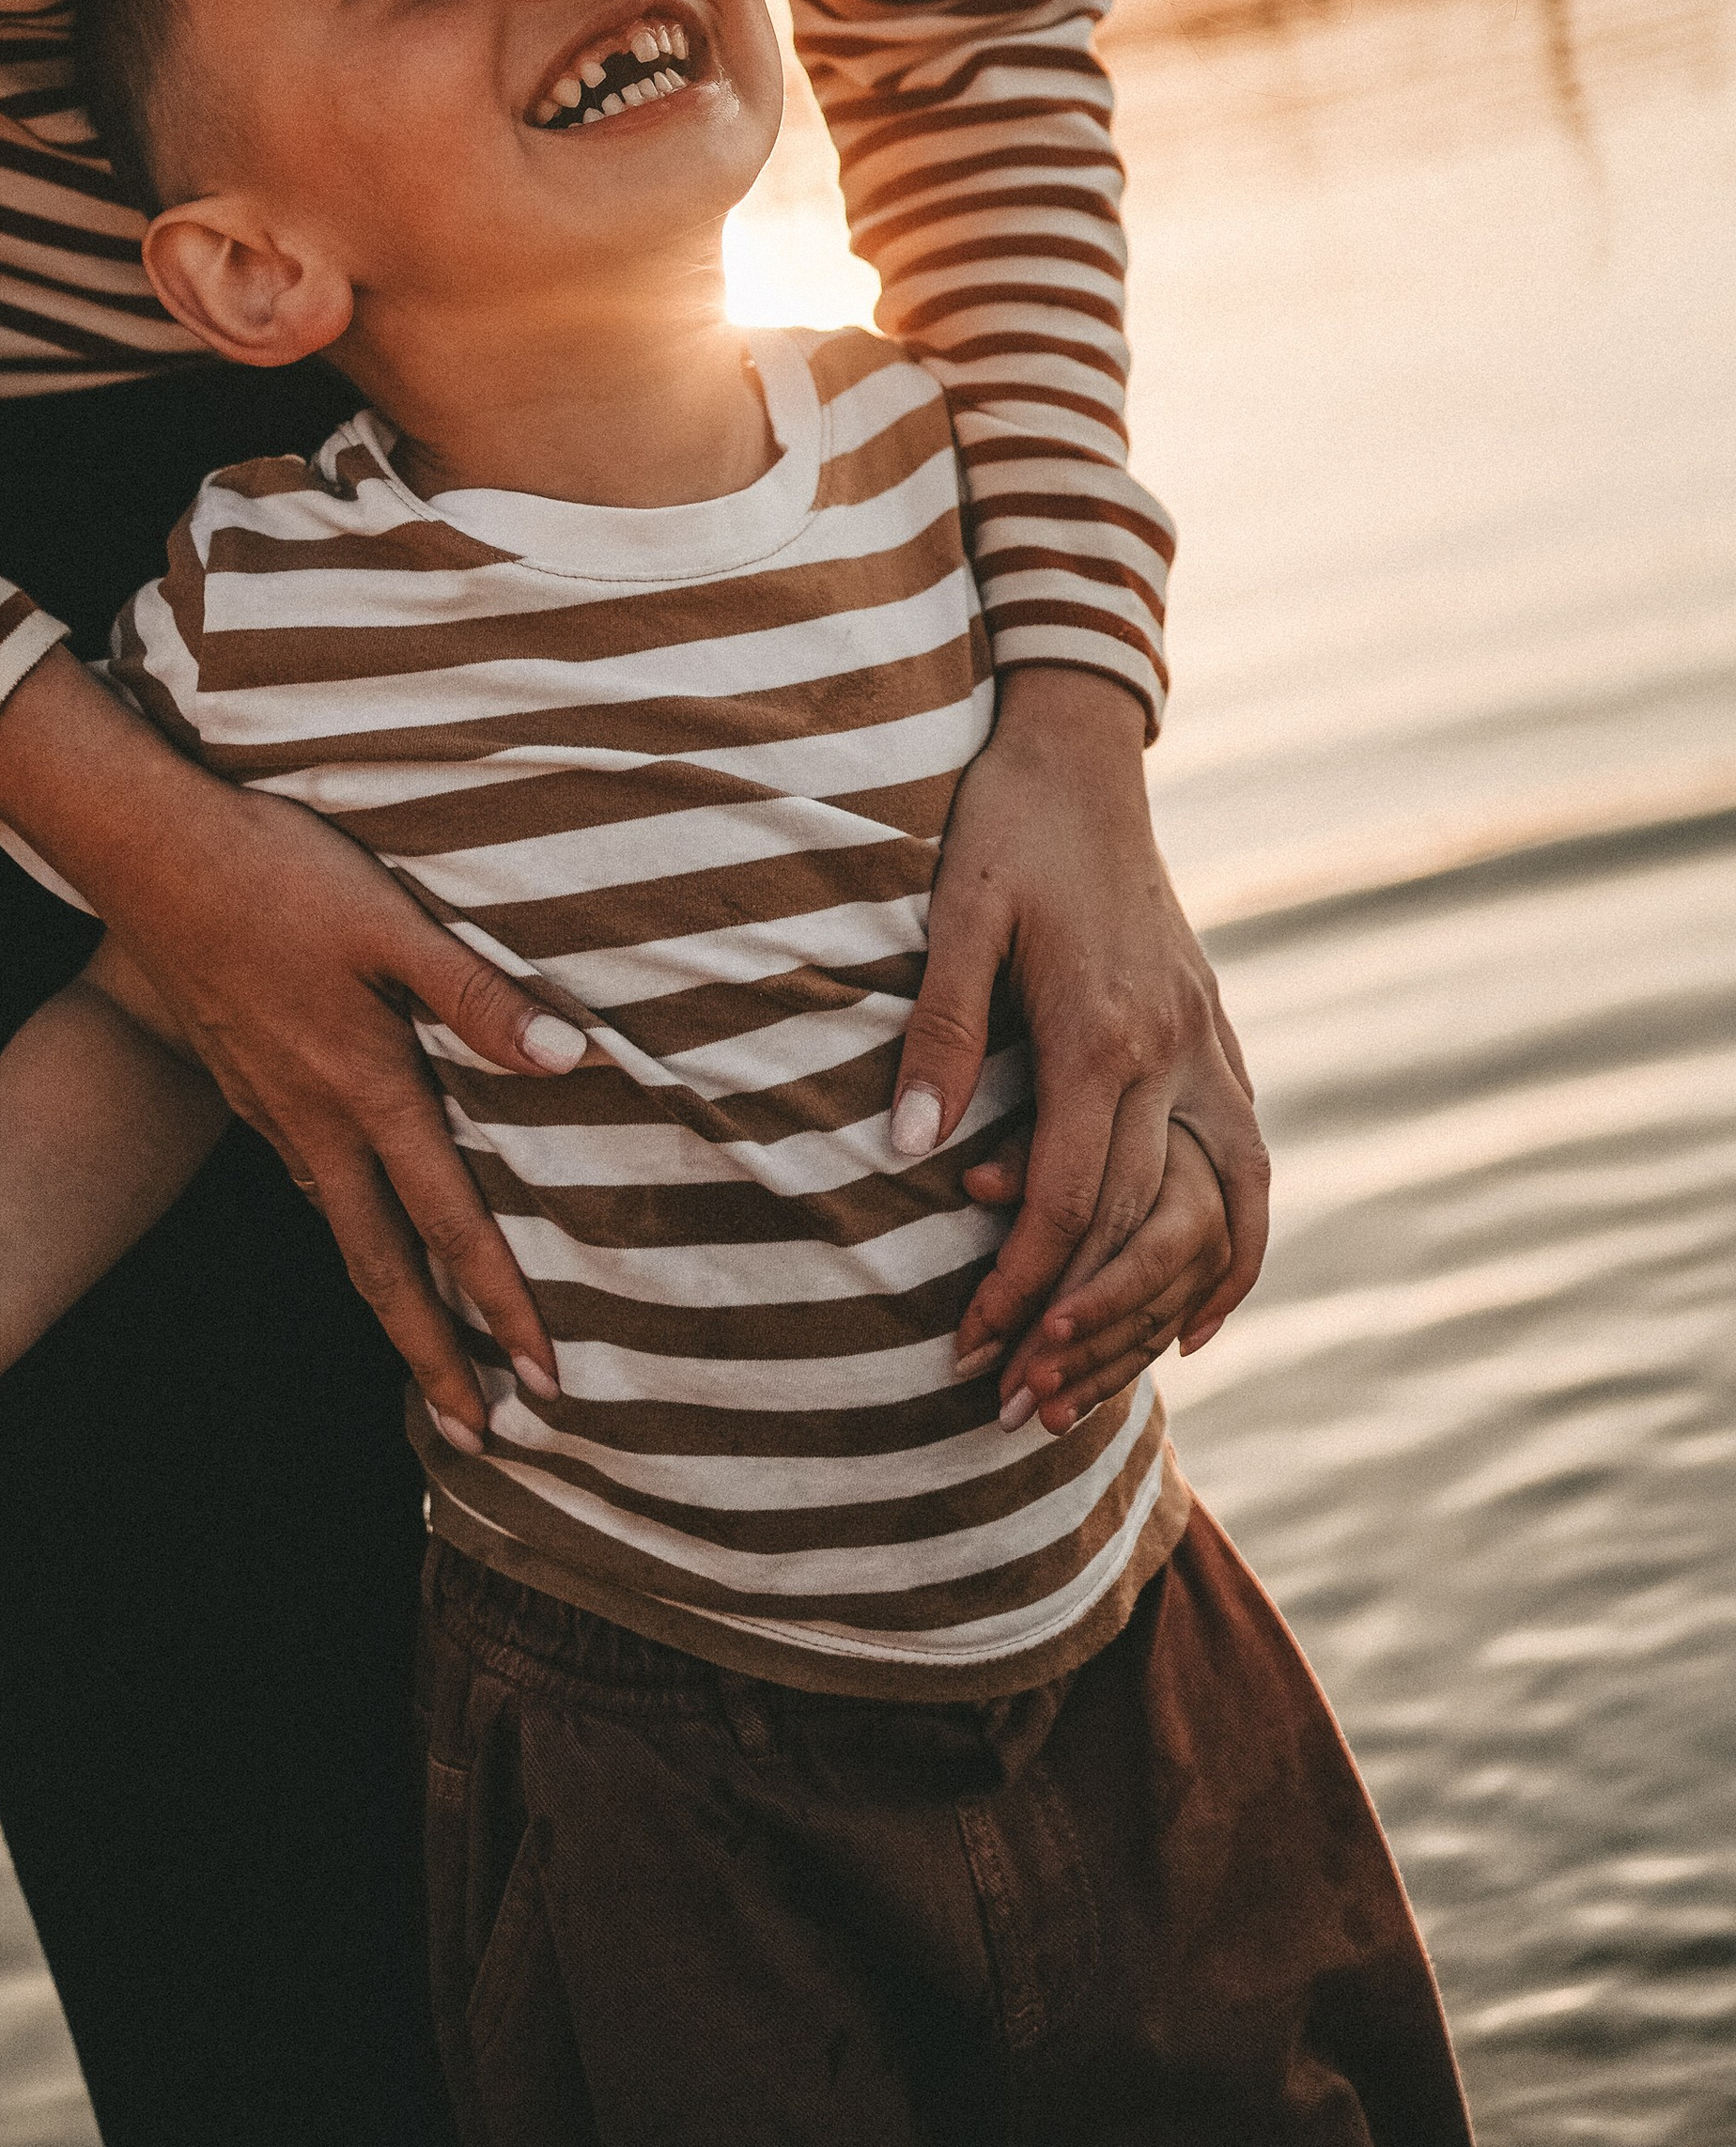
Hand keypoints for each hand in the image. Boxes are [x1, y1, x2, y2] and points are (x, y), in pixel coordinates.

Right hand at [0, 650, 582, 1451]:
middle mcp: (314, 1123)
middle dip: (435, 1359)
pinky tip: (360, 1222)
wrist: (146, 850)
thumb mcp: (391, 922)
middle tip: (482, 1436)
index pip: (449, 1226)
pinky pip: (307, 1184)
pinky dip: (348, 1233)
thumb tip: (573, 1060)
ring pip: (342, 1233)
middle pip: (383, 1271)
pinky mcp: (243, 1083)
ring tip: (430, 1353)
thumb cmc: (278, 872)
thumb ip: (480, 995)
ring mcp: (269, 1110)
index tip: (546, 1383)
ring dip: (392, 1303)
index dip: (501, 1308)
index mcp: (366, 1089)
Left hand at [893, 663, 1267, 1380]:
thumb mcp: (954, 916)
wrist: (1081, 750)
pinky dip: (1233, 1254)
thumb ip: (940, 1035)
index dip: (1020, 1289)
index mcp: (1103, 1032)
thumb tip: (908, 1151)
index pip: (1067, 1199)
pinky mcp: (1215, 1036)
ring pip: (1218, 1213)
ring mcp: (1208, 1046)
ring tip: (1097, 1387)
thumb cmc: (1002, 826)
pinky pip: (1248, 1169)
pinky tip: (1198, 1319)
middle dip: (1077, 1326)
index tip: (971, 1355)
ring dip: (1158, 1309)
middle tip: (1011, 1407)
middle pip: (1141, 1227)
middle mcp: (1174, 1053)